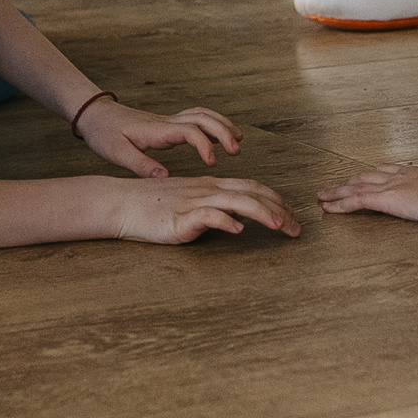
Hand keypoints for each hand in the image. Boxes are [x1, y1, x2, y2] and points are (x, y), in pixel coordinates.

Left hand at [76, 99, 242, 177]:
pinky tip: (219, 138)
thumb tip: (164, 178)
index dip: (204, 144)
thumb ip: (140, 165)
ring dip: (222, 125)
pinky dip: (212, 124)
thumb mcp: (117, 153)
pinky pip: (196, 119)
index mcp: (156, 130)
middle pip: (202, 118)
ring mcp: (168, 121)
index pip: (189, 131)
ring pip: (202, 115)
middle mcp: (166, 122)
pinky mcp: (167, 124)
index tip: (213, 162)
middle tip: (237, 150)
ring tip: (238, 141)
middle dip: (223, 131)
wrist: (95, 115)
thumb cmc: (104, 134)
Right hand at [112, 175, 300, 243]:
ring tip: (280, 226)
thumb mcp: (187, 204)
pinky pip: (207, 215)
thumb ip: (212, 209)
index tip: (292, 214)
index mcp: (210, 186)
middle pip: (251, 193)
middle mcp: (207, 190)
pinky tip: (237, 230)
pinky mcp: (180, 217)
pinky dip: (225, 221)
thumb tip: (236, 221)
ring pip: (236, 201)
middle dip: (279, 209)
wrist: (120, 203)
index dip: (276, 199)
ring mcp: (194, 202)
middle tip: (297, 228)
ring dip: (262, 213)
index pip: (251, 187)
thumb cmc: (151, 207)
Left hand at [318, 162, 417, 225]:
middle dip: (349, 182)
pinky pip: (354, 201)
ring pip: (353, 188)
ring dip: (337, 192)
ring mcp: (388, 187)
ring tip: (322, 195)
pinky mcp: (383, 199)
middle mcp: (396, 178)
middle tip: (335, 185)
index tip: (363, 177)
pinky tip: (327, 208)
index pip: (386, 172)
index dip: (371, 176)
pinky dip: (339, 204)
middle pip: (365, 177)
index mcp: (412, 174)